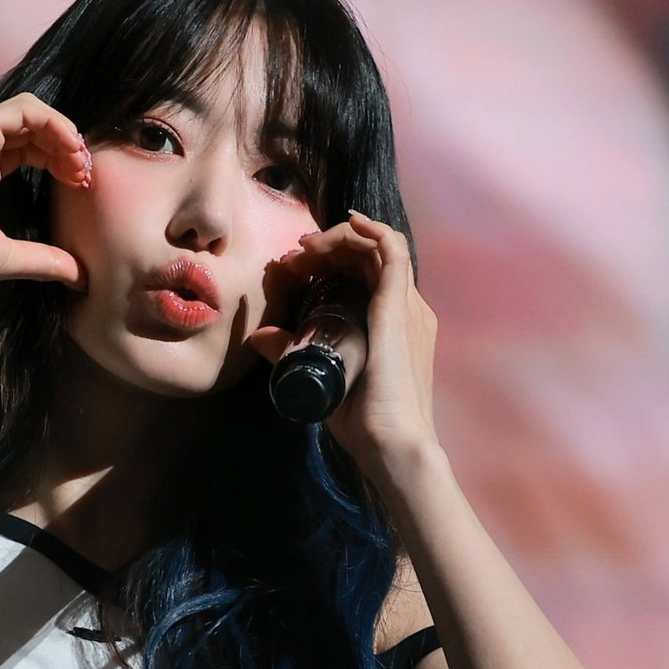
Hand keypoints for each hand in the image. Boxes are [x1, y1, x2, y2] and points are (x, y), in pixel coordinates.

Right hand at [0, 92, 91, 290]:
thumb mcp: (10, 258)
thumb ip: (45, 261)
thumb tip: (81, 278)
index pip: (29, 150)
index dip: (59, 161)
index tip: (80, 186)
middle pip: (34, 130)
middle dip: (66, 147)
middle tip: (85, 174)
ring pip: (31, 114)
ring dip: (63, 132)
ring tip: (80, 159)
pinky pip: (24, 110)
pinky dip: (53, 122)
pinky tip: (69, 145)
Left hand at [255, 212, 438, 474]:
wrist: (391, 444)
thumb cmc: (363, 423)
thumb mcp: (321, 377)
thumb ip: (294, 354)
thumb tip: (261, 337)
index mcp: (395, 326)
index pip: (367, 275)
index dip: (331, 263)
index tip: (295, 269)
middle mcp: (407, 311)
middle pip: (371, 258)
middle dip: (330, 248)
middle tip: (294, 257)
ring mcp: (406, 307)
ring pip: (378, 248)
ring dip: (340, 239)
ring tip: (307, 247)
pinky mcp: (399, 307)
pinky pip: (391, 252)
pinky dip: (368, 232)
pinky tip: (344, 224)